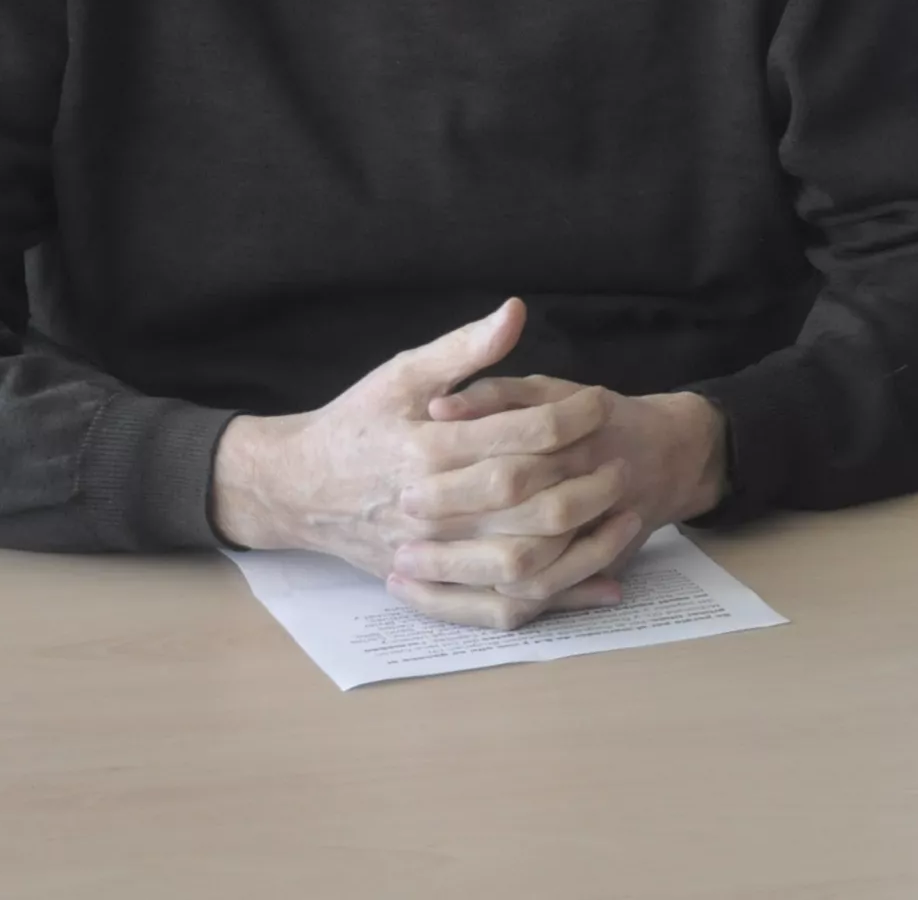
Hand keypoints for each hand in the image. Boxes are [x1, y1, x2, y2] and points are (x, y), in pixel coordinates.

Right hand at [210, 300, 729, 627]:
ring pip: (521, 561)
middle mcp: (429, 507)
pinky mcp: (433, 586)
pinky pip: (503, 606)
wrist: (297, 489)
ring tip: (620, 510)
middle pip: (526, 502)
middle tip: (619, 458)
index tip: (600, 401)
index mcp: (425, 450)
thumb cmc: (355, 424)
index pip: (517, 437)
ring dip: (582, 541)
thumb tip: (515, 312)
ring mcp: (431, 554)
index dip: (568, 418)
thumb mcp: (400, 375)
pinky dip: (559, 598)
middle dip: (585, 480)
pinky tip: (603, 580)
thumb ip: (462, 350)